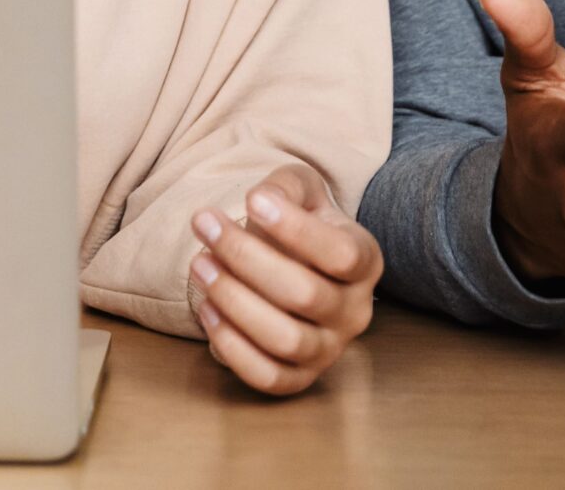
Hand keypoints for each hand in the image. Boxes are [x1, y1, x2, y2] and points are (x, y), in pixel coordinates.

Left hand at [189, 164, 380, 395]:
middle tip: (205, 223)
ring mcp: (330, 350)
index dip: (295, 229)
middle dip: (245, 257)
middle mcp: (355, 311)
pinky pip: (267, 377)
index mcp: (365, 260)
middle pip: (304, 294)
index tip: (251, 200)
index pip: (341, 253)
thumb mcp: (301, 191)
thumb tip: (262, 200)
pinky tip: (206, 307)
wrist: (296, 264)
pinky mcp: (300, 377)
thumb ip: (286, 186)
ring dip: (233, 300)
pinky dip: (232, 346)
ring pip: (285, 339)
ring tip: (199, 263)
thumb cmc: (299, 223)